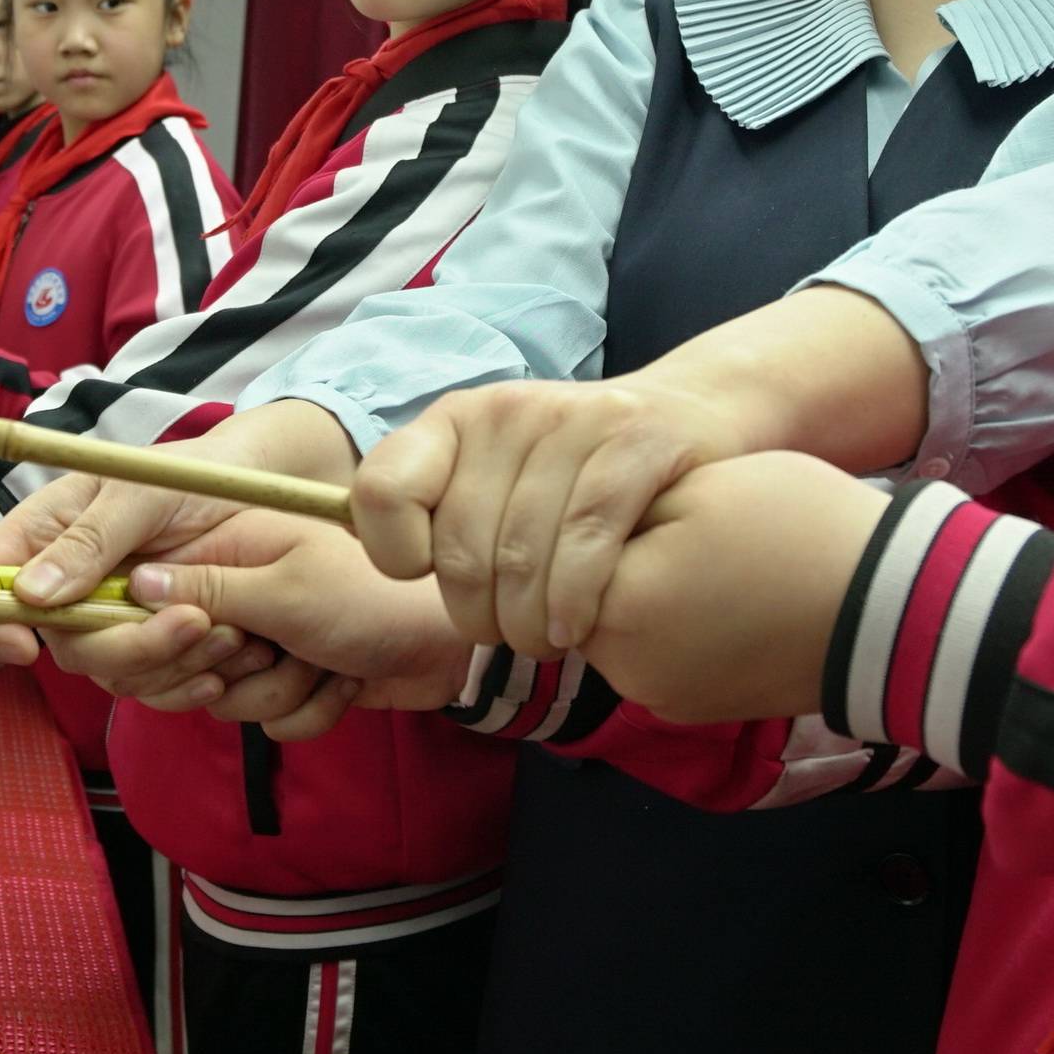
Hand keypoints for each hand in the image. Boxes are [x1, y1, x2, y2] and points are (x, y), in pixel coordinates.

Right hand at [0, 400, 360, 661]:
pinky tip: (222, 665)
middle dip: (122, 645)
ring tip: (227, 630)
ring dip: (165, 662)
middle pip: (55, 642)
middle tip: (191, 620)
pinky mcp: (147, 645)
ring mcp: (105, 617)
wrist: (254, 494)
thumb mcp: (143, 493)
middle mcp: (65, 581)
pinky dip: (184, 681)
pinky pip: (147, 685)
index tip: (26, 646)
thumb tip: (30, 595)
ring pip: (105, 671)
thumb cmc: (191, 475)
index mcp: (43, 531)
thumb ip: (90, 539)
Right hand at [90, 520, 480, 741]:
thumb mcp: (289, 588)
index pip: (142, 597)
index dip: (154, 633)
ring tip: (323, 660)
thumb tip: (136, 581)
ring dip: (281, 692)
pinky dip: (310, 710)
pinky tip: (345, 682)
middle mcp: (232, 592)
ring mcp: (259, 639)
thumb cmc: (375, 598)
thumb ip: (209, 588)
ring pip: (221, 700)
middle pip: (171, 662)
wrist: (451, 646)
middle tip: (270, 648)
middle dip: (229, 672)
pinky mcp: (287, 680)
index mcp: (224, 548)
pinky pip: (266, 720)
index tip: (207, 639)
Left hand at [353, 374, 758, 656]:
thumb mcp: (497, 474)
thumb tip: (365, 554)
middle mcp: (504, 411)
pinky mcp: (635, 442)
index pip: (379, 492)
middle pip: (459, 551)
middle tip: (506, 637)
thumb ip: (438, 511)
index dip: (395, 555)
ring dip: (529, 626)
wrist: (689, 413)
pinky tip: (579, 628)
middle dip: (478, 618)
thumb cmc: (576, 471)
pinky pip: (587, 543)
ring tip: (545, 641)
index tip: (429, 575)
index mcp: (454, 420)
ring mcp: (572, 422)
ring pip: (522, 558)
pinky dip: (575, 602)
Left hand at [573, 452, 890, 725]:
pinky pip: (656, 658)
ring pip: (617, 629)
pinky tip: (723, 596)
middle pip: (577, 597)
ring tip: (705, 556)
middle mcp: (625, 670)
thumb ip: (616, 507)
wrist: (891, 611)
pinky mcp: (694, 711)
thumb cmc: (798, 532)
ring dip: (640, 594)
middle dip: (608, 557)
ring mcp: (661, 699)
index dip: (589, 511)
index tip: (636, 489)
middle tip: (676, 521)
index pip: (552, 552)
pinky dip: (674, 628)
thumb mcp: (698, 488)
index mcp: (616, 609)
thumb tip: (575, 528)